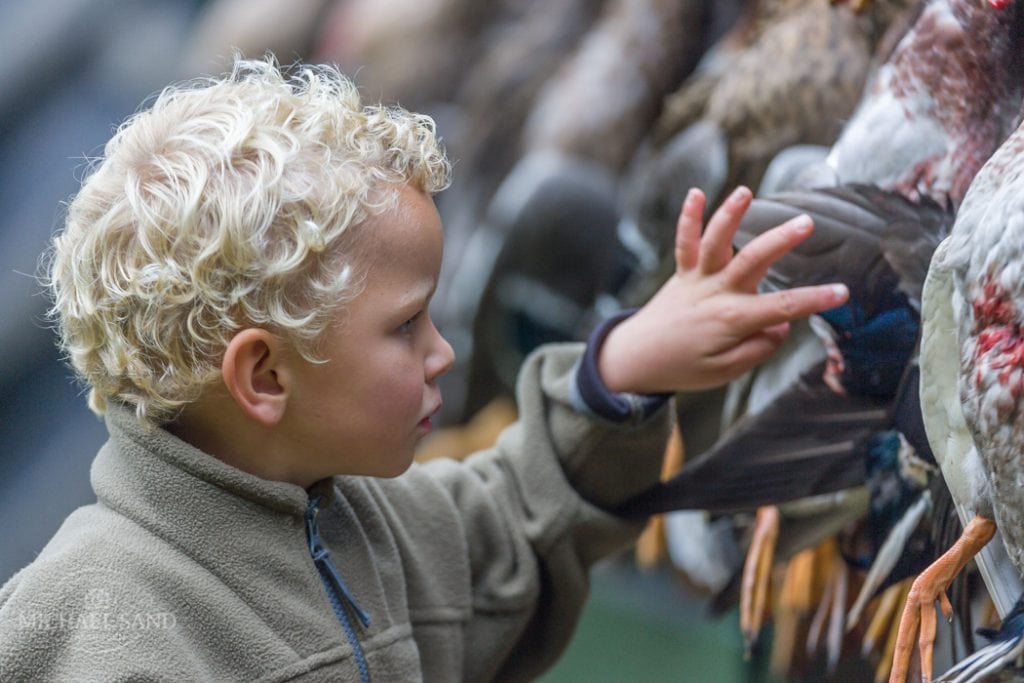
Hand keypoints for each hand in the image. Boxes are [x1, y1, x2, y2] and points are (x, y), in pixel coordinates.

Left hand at [598, 186, 848, 393]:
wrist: (637, 359)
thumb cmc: (684, 368)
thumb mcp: (726, 372)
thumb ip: (757, 348)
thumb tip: (779, 327)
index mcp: (732, 320)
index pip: (782, 307)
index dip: (814, 299)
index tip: (842, 292)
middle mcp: (715, 294)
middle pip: (752, 262)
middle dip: (780, 241)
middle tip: (806, 223)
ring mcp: (696, 280)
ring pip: (715, 243)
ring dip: (729, 215)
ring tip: (745, 192)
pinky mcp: (682, 273)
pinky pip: (684, 243)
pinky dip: (688, 218)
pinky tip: (696, 193)